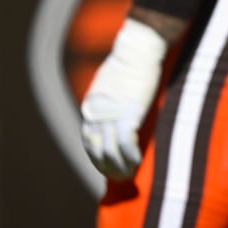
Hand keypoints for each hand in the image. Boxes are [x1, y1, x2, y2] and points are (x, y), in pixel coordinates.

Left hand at [80, 18, 167, 178]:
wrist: (138, 49)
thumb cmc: (131, 60)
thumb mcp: (111, 82)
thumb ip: (109, 98)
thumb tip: (116, 105)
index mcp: (91, 107)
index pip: (88, 140)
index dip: (97, 157)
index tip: (107, 167)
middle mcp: (96, 114)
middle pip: (96, 149)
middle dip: (106, 167)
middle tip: (118, 178)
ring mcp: (111, 115)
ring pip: (109, 151)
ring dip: (118, 167)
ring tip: (128, 176)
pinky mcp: (128, 114)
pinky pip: (125, 144)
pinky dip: (130, 157)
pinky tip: (137, 164)